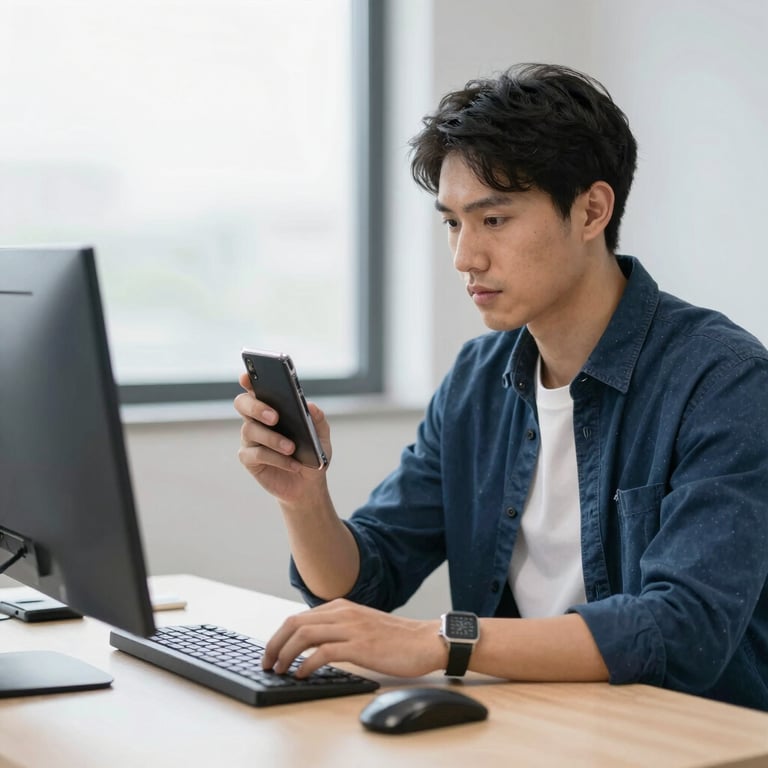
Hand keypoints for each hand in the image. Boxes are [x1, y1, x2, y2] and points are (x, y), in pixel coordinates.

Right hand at [234, 372, 331, 503]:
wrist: (308, 484)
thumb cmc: (312, 453)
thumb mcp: (322, 436)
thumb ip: (318, 419)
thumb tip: (309, 405)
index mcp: (272, 407)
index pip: (254, 388)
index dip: (248, 380)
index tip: (247, 376)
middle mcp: (256, 420)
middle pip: (242, 404)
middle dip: (256, 407)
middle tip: (275, 416)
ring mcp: (250, 440)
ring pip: (250, 430)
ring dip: (273, 438)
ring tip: (292, 447)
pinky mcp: (249, 460)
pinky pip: (257, 454)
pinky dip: (277, 458)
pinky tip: (293, 463)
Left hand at [262, 599, 445, 677]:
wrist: (425, 641)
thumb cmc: (397, 638)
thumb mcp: (363, 624)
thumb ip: (340, 627)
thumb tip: (314, 644)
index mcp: (342, 606)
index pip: (299, 617)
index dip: (279, 635)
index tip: (271, 652)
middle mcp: (343, 613)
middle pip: (295, 623)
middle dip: (275, 643)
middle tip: (267, 662)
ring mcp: (351, 628)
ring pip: (304, 635)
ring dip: (285, 654)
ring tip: (279, 670)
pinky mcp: (360, 646)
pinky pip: (323, 652)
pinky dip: (306, 664)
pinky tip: (302, 674)